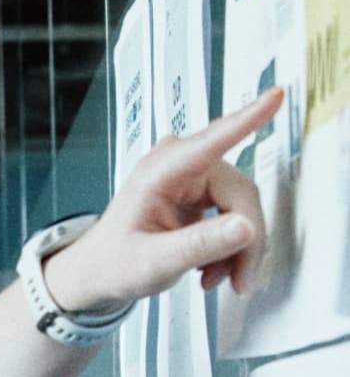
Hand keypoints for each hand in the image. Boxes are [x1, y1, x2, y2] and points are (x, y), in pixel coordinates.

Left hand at [45, 86, 283, 310]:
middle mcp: (180, 165)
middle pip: (240, 194)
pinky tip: (211, 267)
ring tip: (213, 278)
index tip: (275, 97)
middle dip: (245, 241)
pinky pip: (235, 214)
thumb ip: (198, 245)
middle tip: (239, 280)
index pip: (212, 142)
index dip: (248, 120)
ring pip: (243, 207)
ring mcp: (194, 177)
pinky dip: (230, 247)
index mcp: (161, 171)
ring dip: (237, 249)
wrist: (100, 271)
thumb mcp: (153, 263)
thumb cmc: (114, 262)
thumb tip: (245, 228)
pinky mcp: (203, 192)